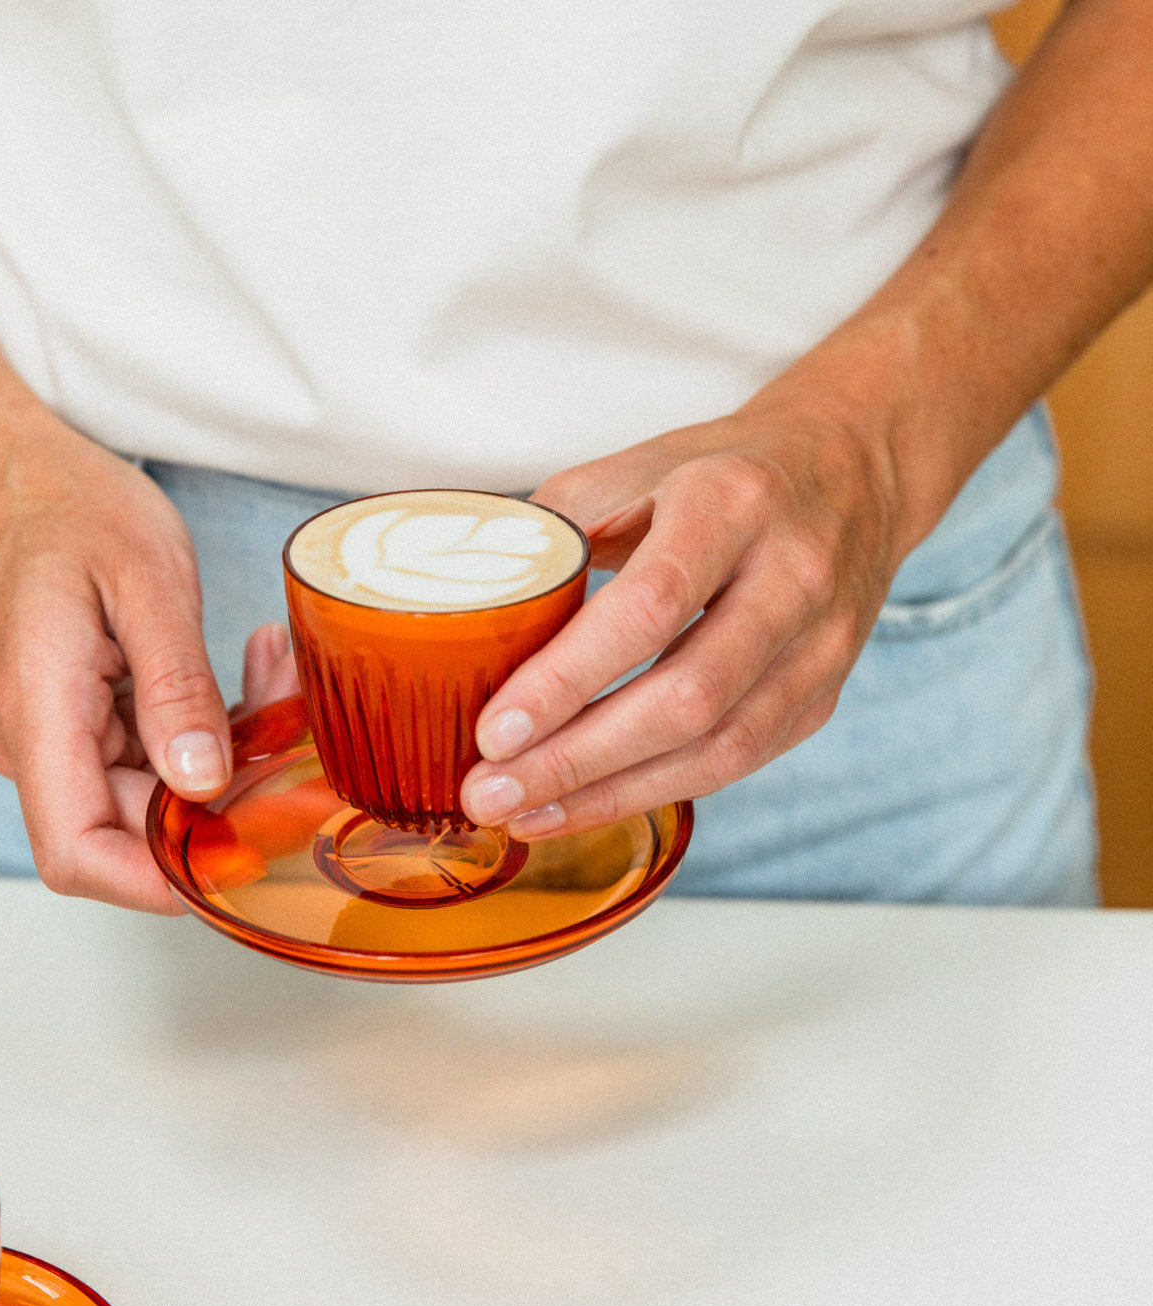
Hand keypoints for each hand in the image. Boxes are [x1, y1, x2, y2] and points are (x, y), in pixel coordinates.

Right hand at [0, 414, 299, 910]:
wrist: (12, 473)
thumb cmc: (69, 508)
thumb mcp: (145, 583)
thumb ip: (175, 688)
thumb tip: (201, 781)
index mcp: (39, 715)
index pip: (80, 852)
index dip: (158, 881)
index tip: (242, 859)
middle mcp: (41, 742)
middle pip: (136, 827)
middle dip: (228, 795)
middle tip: (292, 728)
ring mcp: (62, 734)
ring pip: (159, 788)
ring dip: (230, 752)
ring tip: (273, 676)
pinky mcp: (88, 718)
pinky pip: (157, 751)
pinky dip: (211, 724)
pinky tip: (248, 672)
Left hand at [459, 386, 905, 838]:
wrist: (854, 472)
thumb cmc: (725, 472)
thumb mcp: (640, 464)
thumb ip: (558, 523)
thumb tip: (477, 599)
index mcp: (733, 504)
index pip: (649, 607)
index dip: (567, 679)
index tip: (493, 731)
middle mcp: (792, 576)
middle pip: (687, 697)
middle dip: (577, 760)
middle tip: (490, 794)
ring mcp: (820, 644)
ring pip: (721, 748)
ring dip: (612, 794)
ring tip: (526, 815)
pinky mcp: (823, 694)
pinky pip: (739, 762)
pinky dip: (657, 790)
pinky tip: (588, 802)